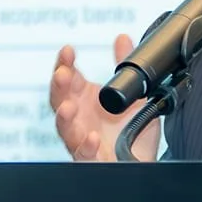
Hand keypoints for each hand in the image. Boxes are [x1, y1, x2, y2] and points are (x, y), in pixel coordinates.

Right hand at [48, 35, 158, 162]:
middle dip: (58, 87)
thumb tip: (123, 38)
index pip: (68, 78)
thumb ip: (125, 67)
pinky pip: (84, 155)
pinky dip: (85, 147)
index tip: (68, 50)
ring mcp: (82, 140)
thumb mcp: (133, 95)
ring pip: (65, 129)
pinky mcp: (92, 161)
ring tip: (68, 108)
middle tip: (62, 74)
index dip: (64, 63)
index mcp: (84, 100)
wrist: (142, 163)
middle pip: (59, 100)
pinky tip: (90, 138)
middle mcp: (79, 118)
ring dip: (64, 118)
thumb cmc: (130, 131)